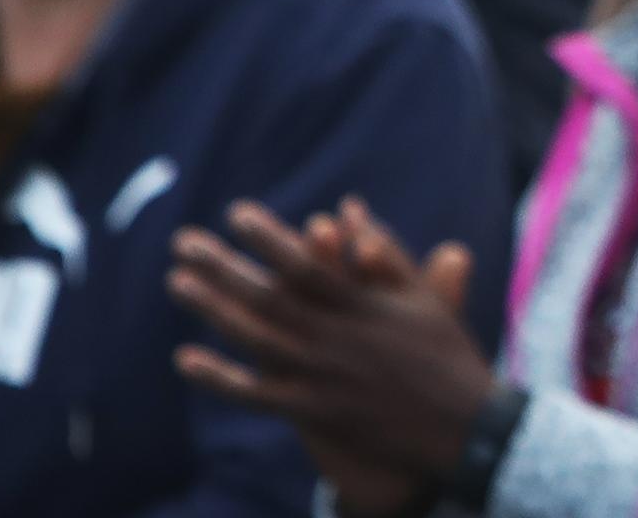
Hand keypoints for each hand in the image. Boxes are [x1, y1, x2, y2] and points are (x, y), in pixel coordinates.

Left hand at [168, 200, 496, 499]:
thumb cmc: (445, 355)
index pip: (306, 265)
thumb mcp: (424, 299)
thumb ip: (385, 256)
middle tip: (184, 241)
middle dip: (223, 266)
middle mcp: (336, 338)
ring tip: (178, 282)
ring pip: (255, 338)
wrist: (460, 426)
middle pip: (268, 297)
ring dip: (213, 309)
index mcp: (364, 306)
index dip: (270, 239)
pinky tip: (185, 358)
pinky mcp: (314, 411)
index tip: (237, 214)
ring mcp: (321, 376)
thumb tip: (351, 211)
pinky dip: (219, 378)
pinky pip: (257, 394)